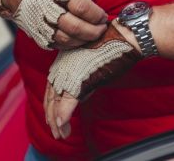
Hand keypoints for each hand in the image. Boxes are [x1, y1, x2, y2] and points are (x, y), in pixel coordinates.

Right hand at [0, 0, 107, 49]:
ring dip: (84, 40)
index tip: (103, 16)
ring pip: (67, 40)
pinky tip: (78, 39)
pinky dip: (70, 44)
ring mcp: (40, 23)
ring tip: (93, 35)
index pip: (82, 8)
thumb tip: (94, 10)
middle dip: (94, 31)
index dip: (96, 14)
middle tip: (102, 29)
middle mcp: (47, 9)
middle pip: (76, 27)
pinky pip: (56, 44)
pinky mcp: (36, 33)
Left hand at [44, 22, 141, 138]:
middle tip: (57, 133)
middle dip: (52, 117)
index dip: (51, 106)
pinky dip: (64, 116)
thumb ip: (83, 79)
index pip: (51, 88)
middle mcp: (62, 66)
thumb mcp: (92, 64)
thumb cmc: (112, 48)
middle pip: (51, 97)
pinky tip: (62, 126)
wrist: (122, 38)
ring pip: (57, 102)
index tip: (53, 119)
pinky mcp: (80, 79)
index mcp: (64, 61)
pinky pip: (67, 102)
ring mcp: (69, 72)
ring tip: (61, 135)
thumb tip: (80, 95)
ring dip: (58, 121)